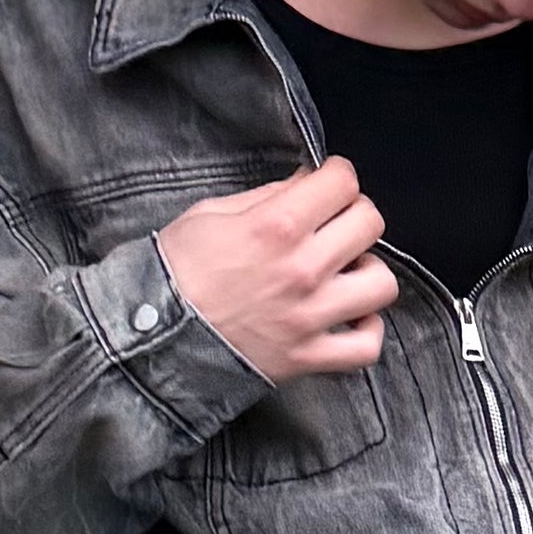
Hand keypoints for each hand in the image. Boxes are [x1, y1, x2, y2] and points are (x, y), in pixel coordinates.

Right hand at [156, 159, 396, 380]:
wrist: (151, 336)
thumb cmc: (175, 270)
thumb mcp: (210, 213)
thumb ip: (267, 195)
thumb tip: (307, 183)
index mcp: (276, 226)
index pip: (343, 183)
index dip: (337, 176)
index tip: (328, 184)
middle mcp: (302, 269)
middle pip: (369, 224)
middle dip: (354, 215)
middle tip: (335, 224)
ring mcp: (310, 317)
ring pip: (381, 284)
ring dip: (367, 272)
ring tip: (344, 272)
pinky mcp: (308, 357)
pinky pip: (367, 348)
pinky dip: (367, 332)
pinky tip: (351, 318)